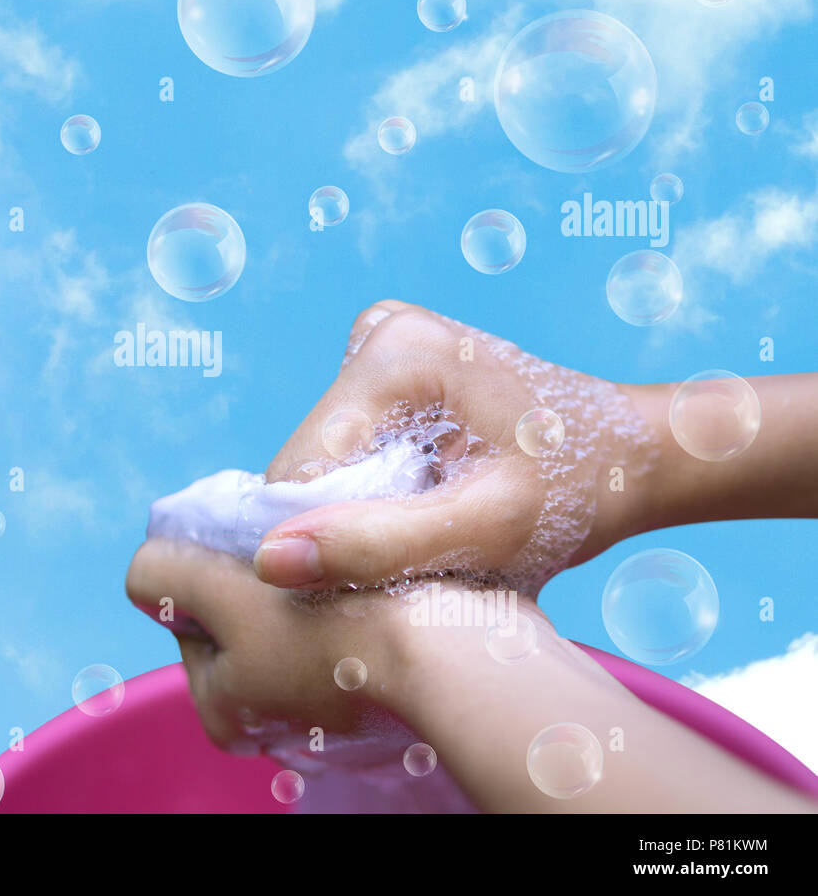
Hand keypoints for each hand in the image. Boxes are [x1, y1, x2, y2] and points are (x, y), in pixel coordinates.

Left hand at [125, 535, 413, 759]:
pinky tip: (365, 587)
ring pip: (290, 624)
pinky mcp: (377, 698)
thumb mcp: (224, 592)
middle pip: (240, 620)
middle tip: (294, 546)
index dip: (212, 566)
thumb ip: (168, 575)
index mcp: (223, 710)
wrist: (450, 657)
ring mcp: (325, 719)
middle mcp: (268, 726)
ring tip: (333, 563)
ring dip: (303, 586)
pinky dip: (345, 606)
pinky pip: (342, 635)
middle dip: (258, 579)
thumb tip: (146, 567)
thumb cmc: (331, 621)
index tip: (253, 544)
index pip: (190, 612)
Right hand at [254, 300, 656, 592]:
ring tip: (436, 521)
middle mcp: (379, 330)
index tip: (396, 565)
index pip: (300, 470)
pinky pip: (348, 445)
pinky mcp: (387, 362)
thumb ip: (376, 545)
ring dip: (365, 506)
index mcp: (395, 354)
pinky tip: (432, 494)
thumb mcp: (484, 530)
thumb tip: (266, 561)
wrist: (629, 457)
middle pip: (310, 462)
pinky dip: (379, 485)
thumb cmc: (574, 494)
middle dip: (350, 518)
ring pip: (326, 459)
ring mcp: (382, 339)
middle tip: (427, 546)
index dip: (328, 536)